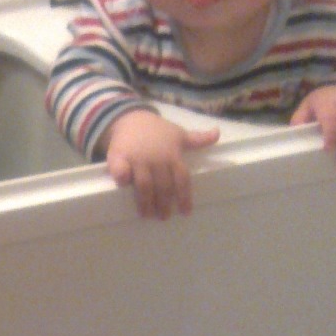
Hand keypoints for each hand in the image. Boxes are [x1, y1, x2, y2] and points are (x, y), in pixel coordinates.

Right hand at [103, 109, 220, 218]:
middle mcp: (156, 159)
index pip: (182, 179)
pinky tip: (123, 186)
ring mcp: (137, 158)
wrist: (130, 118)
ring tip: (147, 215)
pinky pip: (120, 171)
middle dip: (164, 204)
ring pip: (143, 184)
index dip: (184, 197)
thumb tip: (217, 133)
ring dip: (146, 202)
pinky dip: (122, 178)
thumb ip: (197, 139)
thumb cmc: (157, 130)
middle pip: (163, 186)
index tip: (185, 212)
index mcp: (172, 155)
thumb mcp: (178, 134)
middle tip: (163, 217)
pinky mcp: (119, 157)